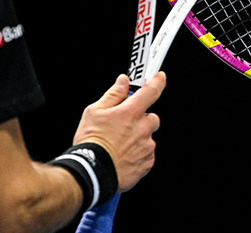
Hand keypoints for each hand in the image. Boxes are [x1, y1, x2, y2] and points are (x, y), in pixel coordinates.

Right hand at [73, 72, 165, 192]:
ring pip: (148, 136)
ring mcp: (147, 146)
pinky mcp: (147, 163)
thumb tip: (123, 81)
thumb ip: (113, 95)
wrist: (92, 172)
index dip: (157, 81)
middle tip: (124, 124)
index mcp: (131, 113)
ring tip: (119, 144)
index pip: (151, 91)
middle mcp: (143, 128)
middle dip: (141, 118)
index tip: (159, 77)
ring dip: (138, 137)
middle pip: (151, 117)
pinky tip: (123, 155)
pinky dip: (138, 153)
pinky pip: (147, 153)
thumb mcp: (94, 112)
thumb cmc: (91, 142)